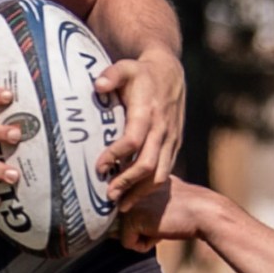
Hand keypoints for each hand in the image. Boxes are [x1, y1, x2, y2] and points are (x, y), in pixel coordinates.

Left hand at [95, 45, 184, 208]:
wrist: (170, 73)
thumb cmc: (142, 73)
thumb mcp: (126, 67)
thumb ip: (112, 75)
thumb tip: (99, 85)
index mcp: (148, 112)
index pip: (133, 140)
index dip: (116, 155)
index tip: (99, 167)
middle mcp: (162, 129)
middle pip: (148, 165)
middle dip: (128, 183)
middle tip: (109, 197)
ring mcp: (171, 140)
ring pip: (160, 174)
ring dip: (140, 192)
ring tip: (121, 205)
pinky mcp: (174, 146)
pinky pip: (165, 171)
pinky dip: (150, 186)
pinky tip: (134, 194)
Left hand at [115, 176, 210, 251]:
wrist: (204, 212)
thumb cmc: (191, 208)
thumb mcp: (164, 195)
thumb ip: (146, 199)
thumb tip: (131, 216)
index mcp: (137, 177)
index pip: (126, 207)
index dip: (144, 218)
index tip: (162, 213)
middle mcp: (129, 187)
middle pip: (122, 221)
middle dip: (141, 228)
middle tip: (164, 219)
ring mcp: (127, 201)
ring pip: (124, 232)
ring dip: (144, 236)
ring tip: (163, 224)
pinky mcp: (131, 218)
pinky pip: (128, 243)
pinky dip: (144, 245)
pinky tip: (161, 231)